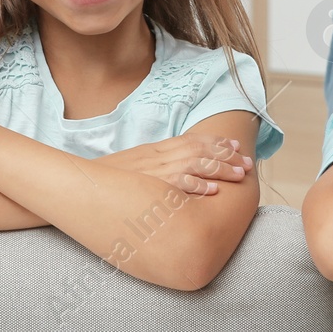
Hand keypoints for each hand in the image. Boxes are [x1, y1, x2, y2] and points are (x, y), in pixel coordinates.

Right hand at [96, 136, 253, 195]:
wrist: (85, 183)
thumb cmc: (111, 179)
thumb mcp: (136, 164)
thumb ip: (157, 163)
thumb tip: (178, 167)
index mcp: (157, 150)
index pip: (192, 141)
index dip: (216, 143)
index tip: (235, 146)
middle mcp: (160, 157)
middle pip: (200, 151)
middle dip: (226, 156)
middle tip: (247, 162)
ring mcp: (156, 172)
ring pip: (195, 165)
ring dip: (220, 169)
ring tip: (240, 174)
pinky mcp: (150, 188)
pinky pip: (177, 185)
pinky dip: (196, 186)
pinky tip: (212, 191)